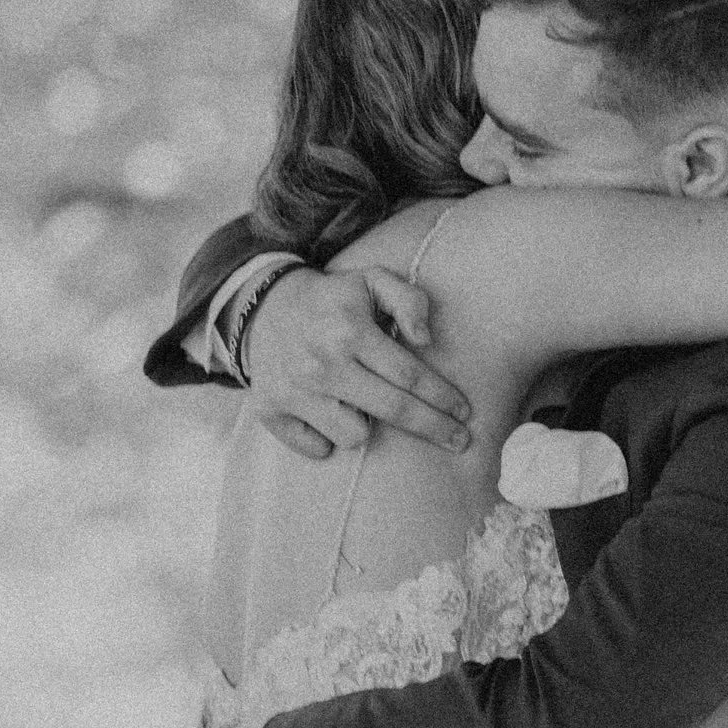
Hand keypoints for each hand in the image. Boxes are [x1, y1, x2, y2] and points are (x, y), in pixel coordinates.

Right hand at [239, 265, 472, 459]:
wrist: (262, 307)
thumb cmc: (332, 299)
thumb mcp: (373, 280)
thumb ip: (409, 300)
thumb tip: (426, 339)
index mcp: (348, 331)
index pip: (409, 375)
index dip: (442, 397)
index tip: (465, 413)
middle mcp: (321, 365)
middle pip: (393, 411)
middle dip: (434, 428)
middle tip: (459, 440)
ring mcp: (293, 392)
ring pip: (354, 437)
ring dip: (367, 426)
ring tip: (365, 405)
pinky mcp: (270, 410)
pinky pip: (316, 448)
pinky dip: (327, 439)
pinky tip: (330, 418)